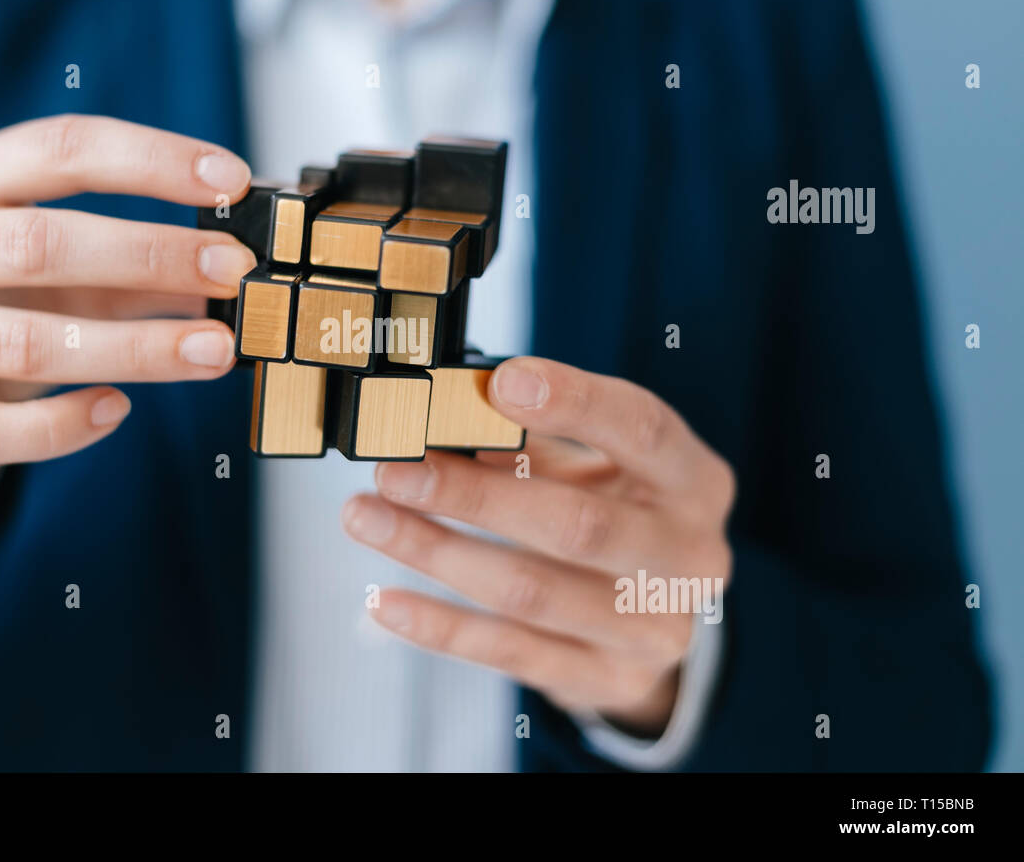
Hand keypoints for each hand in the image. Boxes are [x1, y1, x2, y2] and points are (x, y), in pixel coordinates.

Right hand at [0, 114, 255, 526]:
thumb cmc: (0, 307)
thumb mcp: (62, 267)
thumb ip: (139, 261)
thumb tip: (236, 267)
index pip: (57, 150)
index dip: (151, 161)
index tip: (230, 180)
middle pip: (39, 243)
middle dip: (152, 255)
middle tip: (231, 272)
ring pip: (27, 344)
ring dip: (137, 348)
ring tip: (213, 350)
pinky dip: (63, 425)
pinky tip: (118, 409)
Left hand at [342, 357, 734, 734]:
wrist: (658, 617)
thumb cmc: (620, 513)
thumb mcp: (603, 466)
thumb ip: (537, 442)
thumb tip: (448, 418)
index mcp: (695, 482)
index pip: (643, 430)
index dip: (574, 403)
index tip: (499, 383)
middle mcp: (689, 559)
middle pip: (577, 525)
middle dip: (474, 494)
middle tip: (395, 468)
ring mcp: (652, 631)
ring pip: (530, 591)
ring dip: (436, 552)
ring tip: (367, 517)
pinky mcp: (605, 680)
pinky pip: (509, 653)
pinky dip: (440, 627)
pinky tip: (386, 600)